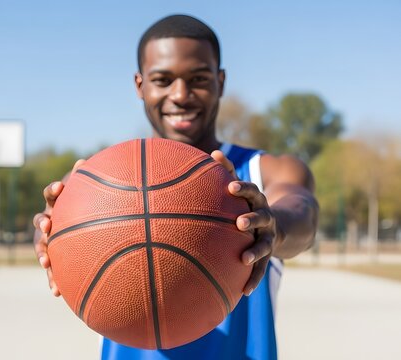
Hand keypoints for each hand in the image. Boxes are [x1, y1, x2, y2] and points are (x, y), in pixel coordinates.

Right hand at [32, 159, 85, 296]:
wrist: (81, 226)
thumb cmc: (84, 206)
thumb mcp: (85, 194)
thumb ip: (84, 181)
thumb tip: (84, 159)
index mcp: (57, 203)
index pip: (51, 193)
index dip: (54, 189)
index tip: (61, 187)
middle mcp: (49, 220)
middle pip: (40, 220)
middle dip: (43, 223)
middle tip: (49, 226)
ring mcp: (48, 240)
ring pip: (42, 247)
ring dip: (43, 254)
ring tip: (47, 263)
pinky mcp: (53, 258)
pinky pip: (52, 270)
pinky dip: (53, 280)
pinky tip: (57, 292)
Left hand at [229, 181, 275, 296]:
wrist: (285, 223)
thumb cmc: (251, 203)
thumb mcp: (243, 188)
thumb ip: (228, 171)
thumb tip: (213, 152)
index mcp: (258, 201)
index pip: (252, 191)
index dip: (242, 189)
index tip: (231, 187)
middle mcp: (266, 218)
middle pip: (261, 217)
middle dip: (252, 219)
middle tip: (240, 222)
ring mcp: (269, 237)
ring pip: (264, 245)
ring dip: (255, 251)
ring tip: (244, 258)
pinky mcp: (268, 255)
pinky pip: (262, 268)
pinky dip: (253, 279)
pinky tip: (243, 291)